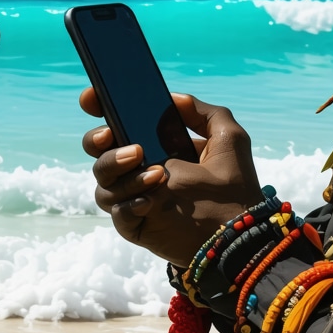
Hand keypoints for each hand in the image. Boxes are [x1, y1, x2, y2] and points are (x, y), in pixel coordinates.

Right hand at [81, 88, 262, 265]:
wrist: (239, 234)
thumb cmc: (234, 185)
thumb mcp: (228, 138)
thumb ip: (203, 112)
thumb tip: (173, 98)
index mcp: (154, 146)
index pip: (118, 124)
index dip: (100, 107)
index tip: (92, 98)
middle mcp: (138, 170)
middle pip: (98, 152)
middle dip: (98, 142)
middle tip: (129, 145)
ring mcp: (134, 198)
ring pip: (103, 182)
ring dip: (123, 173)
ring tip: (157, 174)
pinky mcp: (135, 225)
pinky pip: (117, 213)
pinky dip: (129, 205)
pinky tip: (151, 201)